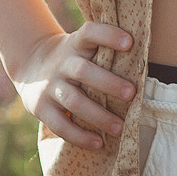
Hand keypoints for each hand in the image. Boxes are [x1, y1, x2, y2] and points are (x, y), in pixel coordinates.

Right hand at [12, 21, 135, 149]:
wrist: (31, 64)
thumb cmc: (72, 57)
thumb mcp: (82, 46)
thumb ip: (104, 51)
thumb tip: (145, 62)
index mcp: (75, 44)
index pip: (89, 33)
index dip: (108, 35)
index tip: (129, 42)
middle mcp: (61, 63)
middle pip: (83, 71)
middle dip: (108, 83)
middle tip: (131, 94)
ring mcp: (50, 86)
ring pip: (74, 101)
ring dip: (98, 116)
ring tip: (120, 127)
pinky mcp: (41, 108)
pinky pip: (60, 125)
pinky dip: (80, 136)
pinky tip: (99, 143)